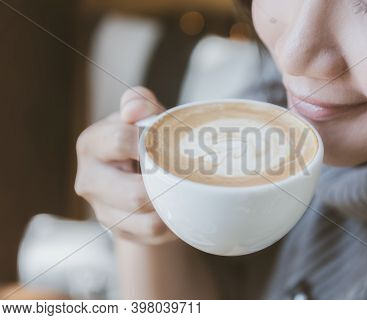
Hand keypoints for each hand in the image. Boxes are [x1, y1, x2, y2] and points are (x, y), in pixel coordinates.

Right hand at [75, 87, 176, 244]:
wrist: (134, 173)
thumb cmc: (141, 139)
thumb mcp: (141, 115)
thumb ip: (139, 102)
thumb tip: (134, 111)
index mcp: (92, 144)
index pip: (123, 142)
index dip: (154, 143)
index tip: (177, 144)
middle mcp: (89, 180)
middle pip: (135, 193)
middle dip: (167, 186)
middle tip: (191, 176)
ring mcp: (102, 211)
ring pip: (146, 222)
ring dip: (173, 210)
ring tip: (190, 196)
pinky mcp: (119, 231)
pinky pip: (153, 235)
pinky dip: (173, 225)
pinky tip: (182, 211)